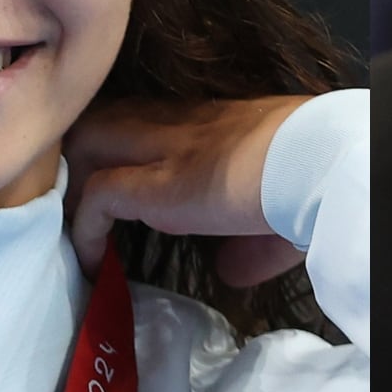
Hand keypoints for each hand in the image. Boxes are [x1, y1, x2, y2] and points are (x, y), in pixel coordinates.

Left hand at [65, 95, 314, 285]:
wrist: (319, 162)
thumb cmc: (314, 178)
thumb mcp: (278, 213)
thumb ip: (251, 244)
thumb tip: (232, 272)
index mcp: (207, 123)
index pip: (143, 119)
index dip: (120, 149)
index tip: (113, 188)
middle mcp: (175, 125)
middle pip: (100, 119)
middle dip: (78, 157)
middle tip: (74, 206)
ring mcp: (160, 150)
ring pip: (84, 146)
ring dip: (73, 187)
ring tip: (73, 230)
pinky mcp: (153, 183)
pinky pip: (97, 199)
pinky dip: (86, 231)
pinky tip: (91, 261)